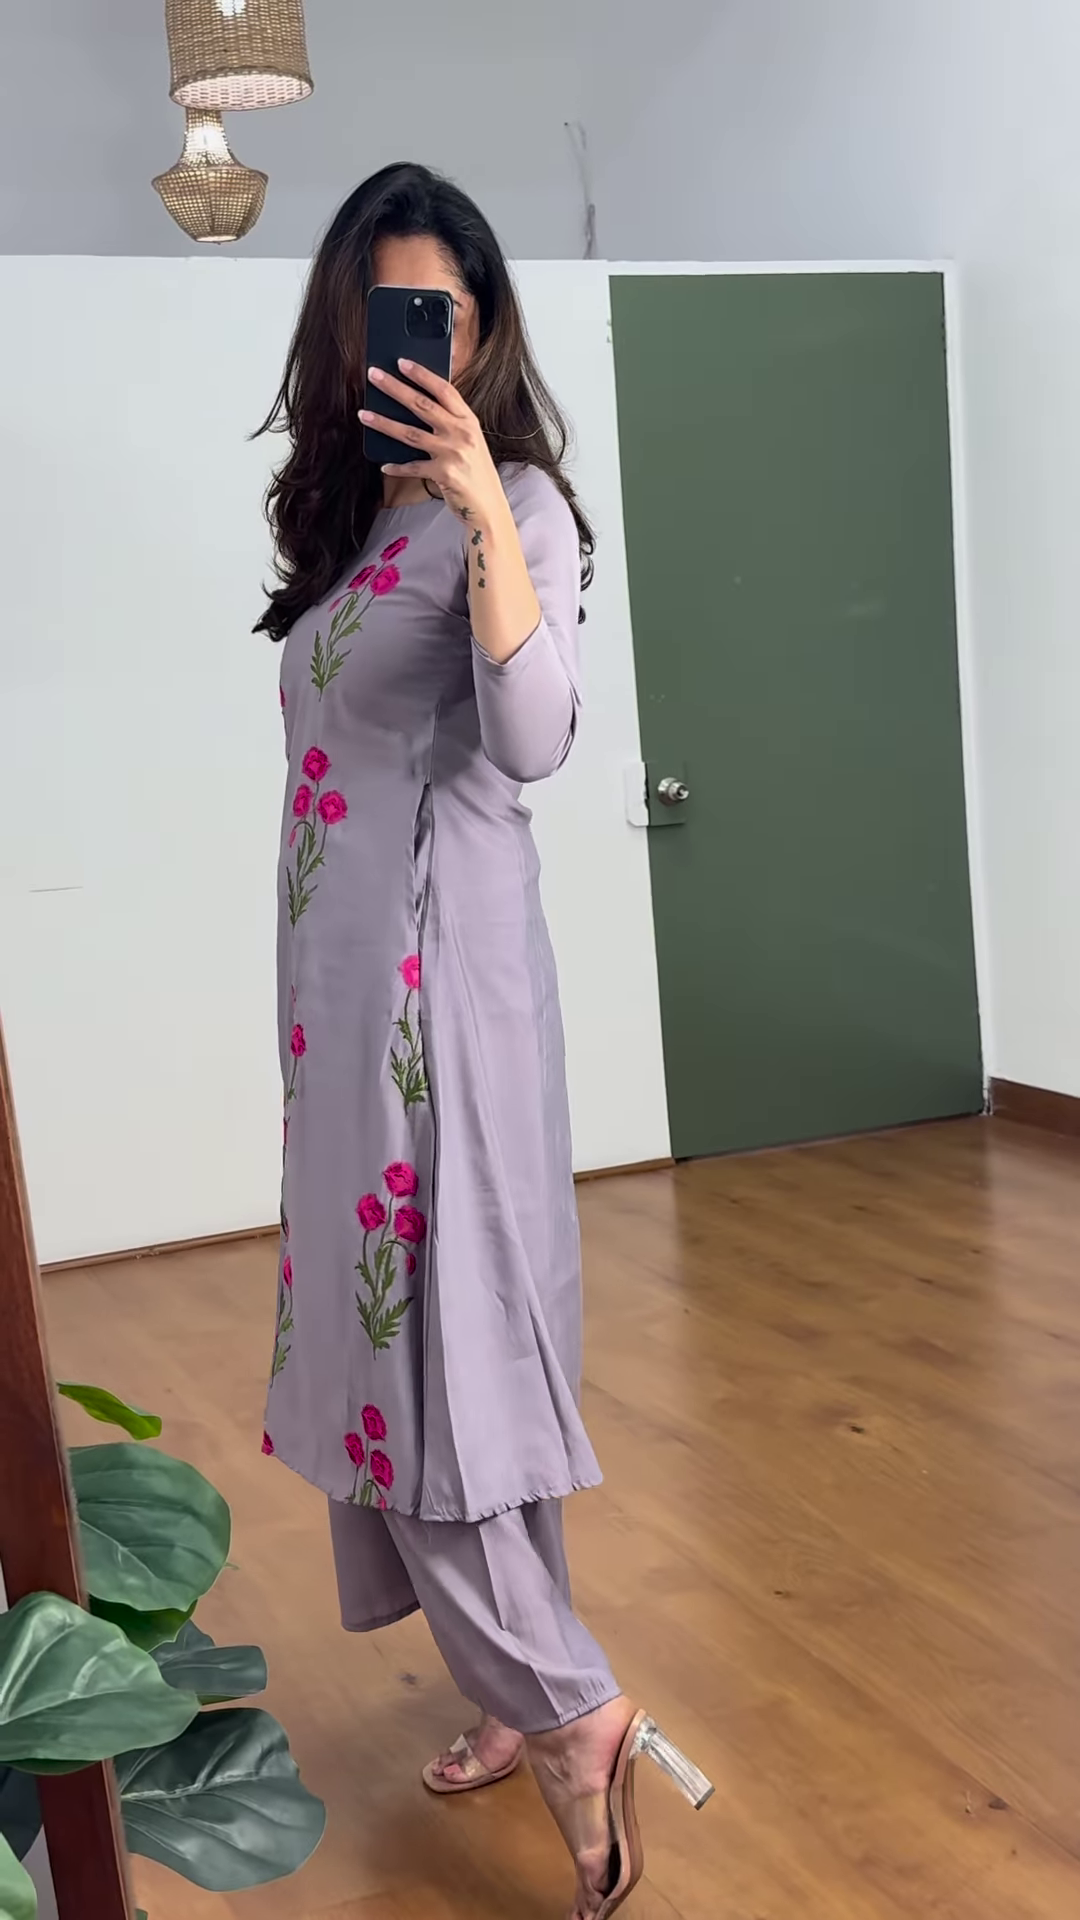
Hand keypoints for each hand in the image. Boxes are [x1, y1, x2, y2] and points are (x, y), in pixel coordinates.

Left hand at [360, 361, 505, 528]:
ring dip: (384, 423)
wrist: (488, 507)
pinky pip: (412, 467)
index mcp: (468, 420)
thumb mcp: (470, 442)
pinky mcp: (443, 474)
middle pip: (422, 405)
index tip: (401, 362)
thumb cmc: (476, 473)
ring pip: (410, 433)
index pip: (444, 389)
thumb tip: (418, 408)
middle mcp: (461, 433)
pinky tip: (384, 465)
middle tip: (373, 376)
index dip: (421, 374)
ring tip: (364, 414)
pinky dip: (396, 467)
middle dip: (394, 388)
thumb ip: (451, 424)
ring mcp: (452, 453)